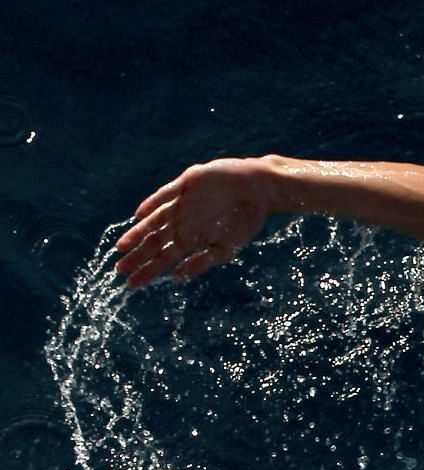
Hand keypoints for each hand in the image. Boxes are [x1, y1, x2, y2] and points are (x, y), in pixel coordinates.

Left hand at [114, 157, 275, 287]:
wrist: (258, 189)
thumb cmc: (246, 221)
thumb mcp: (226, 249)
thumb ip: (201, 262)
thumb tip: (176, 279)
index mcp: (191, 240)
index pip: (163, 258)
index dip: (146, 270)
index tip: (130, 284)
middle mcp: (182, 223)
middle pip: (154, 242)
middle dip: (137, 256)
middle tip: (119, 270)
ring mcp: (182, 204)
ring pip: (153, 221)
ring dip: (137, 234)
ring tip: (121, 248)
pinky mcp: (186, 184)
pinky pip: (165, 195)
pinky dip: (152, 204)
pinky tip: (140, 215)